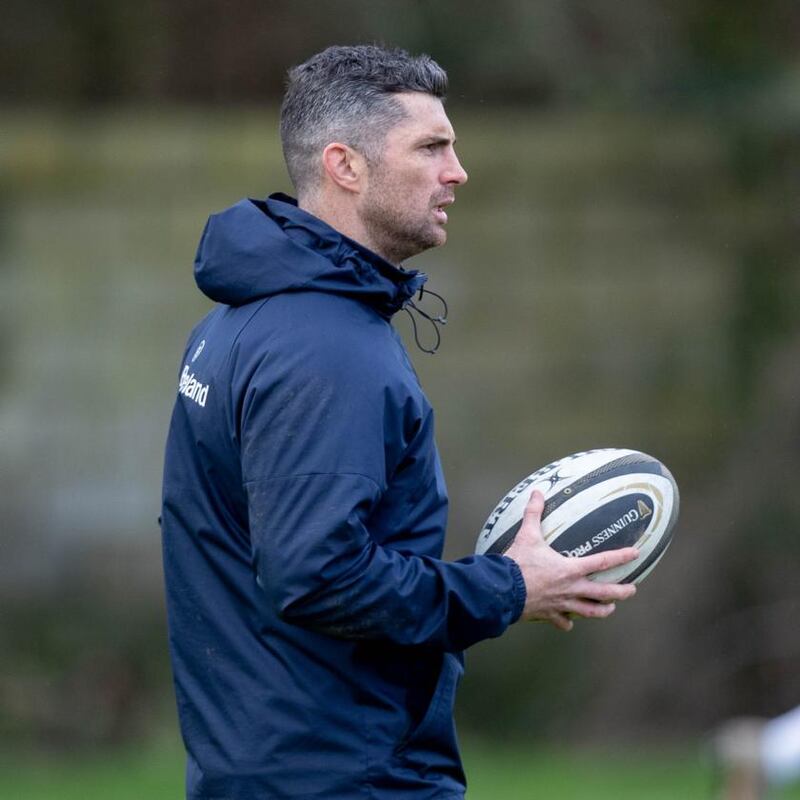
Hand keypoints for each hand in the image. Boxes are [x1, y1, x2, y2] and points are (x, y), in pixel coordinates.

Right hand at [505, 490, 638, 630]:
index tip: (636, 554)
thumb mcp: (527, 534)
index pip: (602, 562)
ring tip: (611, 609)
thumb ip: (534, 512)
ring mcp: (562, 604)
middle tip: (632, 590)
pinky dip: (567, 623)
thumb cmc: (518, 562)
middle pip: (604, 593)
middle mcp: (571, 588)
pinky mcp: (549, 614)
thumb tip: (537, 492)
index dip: (621, 557)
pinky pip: (562, 622)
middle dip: (621, 592)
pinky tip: (570, 624)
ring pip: (589, 611)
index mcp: (570, 568)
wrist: (503, 589)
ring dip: (602, 610)